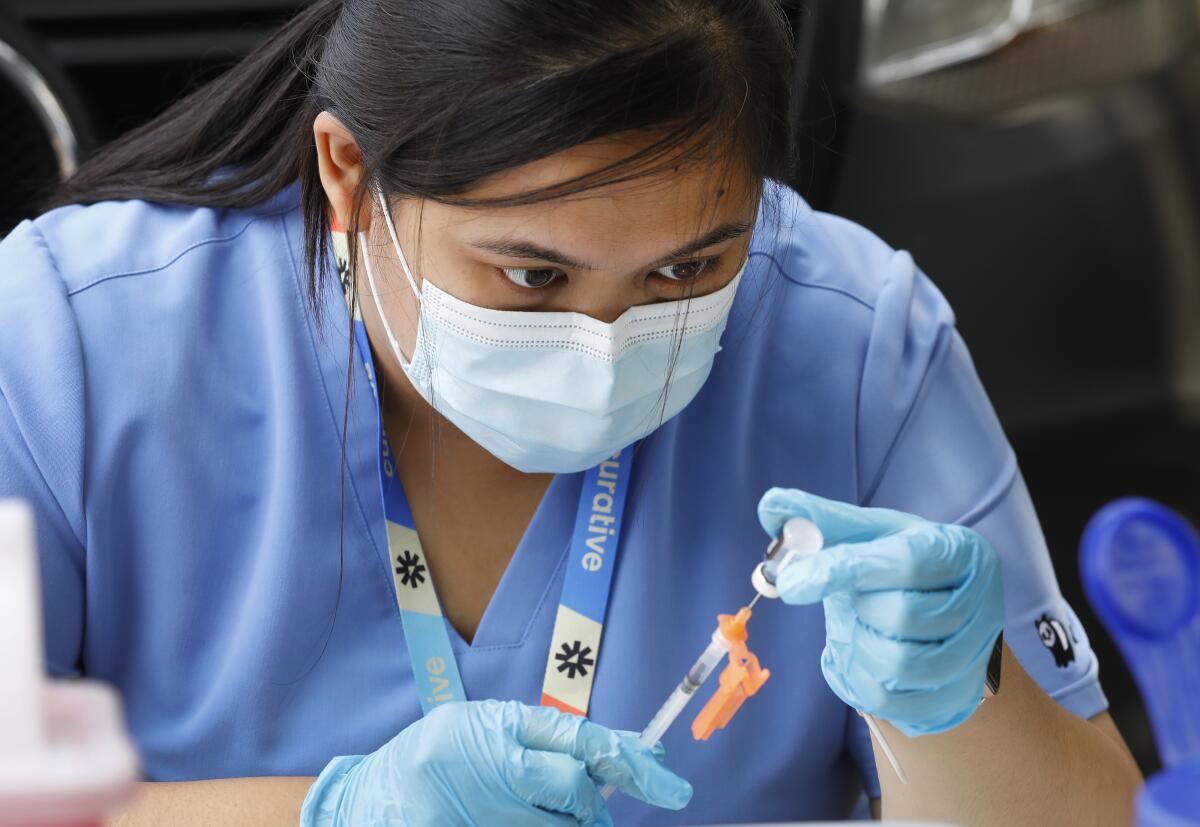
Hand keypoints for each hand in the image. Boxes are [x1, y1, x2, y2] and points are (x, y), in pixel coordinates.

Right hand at [299, 699, 691, 825]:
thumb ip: (546, 739)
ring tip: (545, 815)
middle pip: (576, 793)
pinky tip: (530, 821)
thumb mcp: (486, 729)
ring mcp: (481, 812)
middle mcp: (490, 767)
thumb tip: (617, 754)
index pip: (579, 741)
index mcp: (495, 727)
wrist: (365, 802)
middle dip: (592, 806)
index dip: (630, 763)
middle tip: (588, 811)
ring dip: (572, 825)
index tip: (670, 784)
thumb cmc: (434, 757)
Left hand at [758, 488, 1003, 736]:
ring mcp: (974, 654)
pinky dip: (862, 679)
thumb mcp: (870, 536)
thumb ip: (823, 521)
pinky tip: (865, 656)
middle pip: (902, 614)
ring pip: (898, 663)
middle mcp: (980, 601)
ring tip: (862, 626)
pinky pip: (893, 700)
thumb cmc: (899, 570)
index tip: (790, 584)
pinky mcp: (957, 695)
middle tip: (856, 599)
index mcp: (959, 550)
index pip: (904, 561)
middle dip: (860, 608)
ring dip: (859, 646)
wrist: (938, 623)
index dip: (843, 570)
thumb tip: (771, 505)